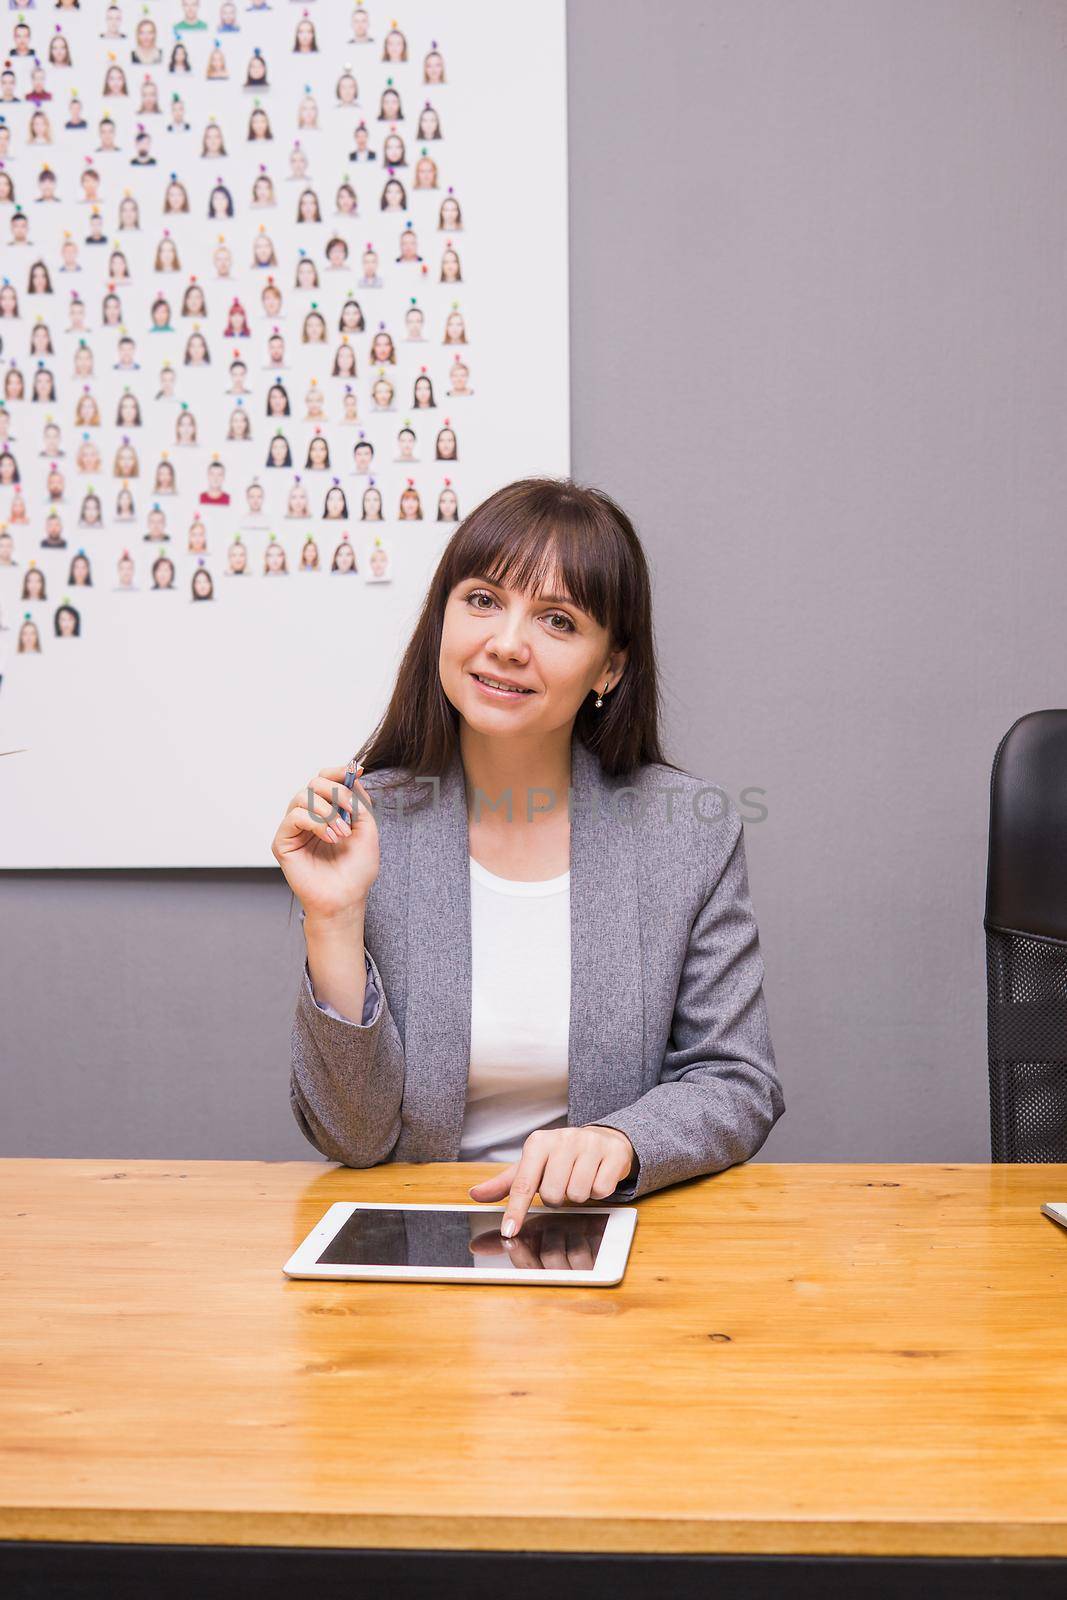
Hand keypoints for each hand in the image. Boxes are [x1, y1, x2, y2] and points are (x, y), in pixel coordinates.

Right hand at [270, 762, 379, 919]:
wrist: (347, 898)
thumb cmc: (357, 870)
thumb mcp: (367, 829)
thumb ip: (359, 802)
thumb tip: (353, 776)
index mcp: (328, 812)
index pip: (325, 780)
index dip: (337, 772)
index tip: (354, 772)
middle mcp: (309, 817)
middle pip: (313, 783)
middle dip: (335, 792)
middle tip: (350, 812)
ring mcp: (294, 829)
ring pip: (302, 797)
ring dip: (327, 812)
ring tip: (341, 833)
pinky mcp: (282, 842)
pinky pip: (294, 817)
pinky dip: (315, 823)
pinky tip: (329, 838)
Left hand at [467, 1125, 636, 1237]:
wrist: (603, 1140)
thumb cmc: (561, 1157)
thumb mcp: (533, 1166)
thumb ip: (505, 1183)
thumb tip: (475, 1194)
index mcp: (538, 1142)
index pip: (523, 1184)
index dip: (515, 1210)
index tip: (509, 1231)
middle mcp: (563, 1139)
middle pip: (553, 1195)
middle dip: (558, 1197)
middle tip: (563, 1183)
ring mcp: (590, 1144)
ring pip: (577, 1194)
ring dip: (579, 1194)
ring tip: (580, 1178)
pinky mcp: (613, 1154)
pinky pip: (601, 1191)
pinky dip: (599, 1191)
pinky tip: (597, 1176)